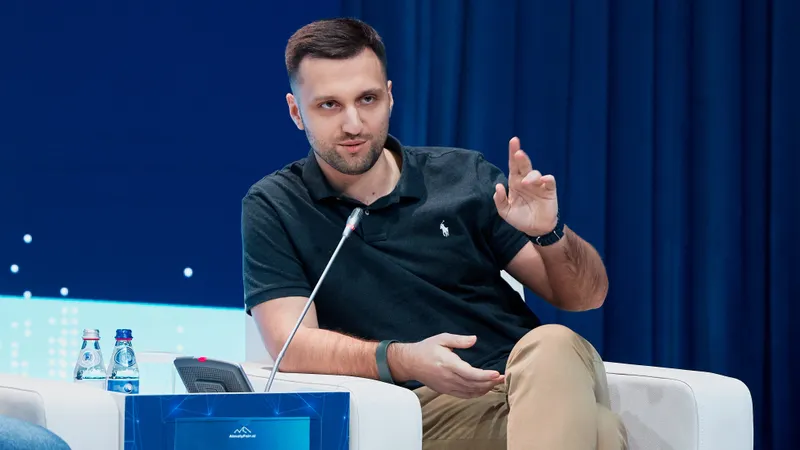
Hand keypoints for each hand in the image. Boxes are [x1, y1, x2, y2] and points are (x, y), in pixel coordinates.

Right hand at [389, 333, 504, 398]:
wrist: (410, 363)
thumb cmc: (427, 349)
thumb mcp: (442, 339)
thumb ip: (459, 340)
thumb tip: (474, 339)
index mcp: (448, 364)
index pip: (470, 373)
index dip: (485, 376)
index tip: (497, 374)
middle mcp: (448, 378)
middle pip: (473, 384)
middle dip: (490, 382)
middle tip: (503, 377)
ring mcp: (447, 386)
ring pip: (470, 392)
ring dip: (485, 388)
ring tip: (497, 382)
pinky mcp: (446, 391)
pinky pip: (464, 395)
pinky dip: (476, 394)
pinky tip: (484, 389)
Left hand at [493, 137, 558, 235]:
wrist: (536, 229)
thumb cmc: (520, 218)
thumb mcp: (506, 212)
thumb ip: (500, 200)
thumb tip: (498, 186)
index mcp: (515, 183)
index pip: (513, 165)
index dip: (513, 153)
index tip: (513, 141)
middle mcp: (526, 181)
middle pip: (524, 165)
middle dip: (521, 157)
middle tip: (518, 153)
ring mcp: (538, 185)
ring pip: (535, 173)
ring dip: (530, 176)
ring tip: (526, 183)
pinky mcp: (549, 190)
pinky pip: (549, 180)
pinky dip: (547, 179)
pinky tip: (543, 181)